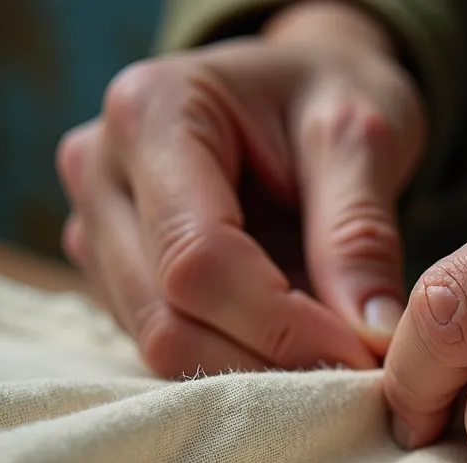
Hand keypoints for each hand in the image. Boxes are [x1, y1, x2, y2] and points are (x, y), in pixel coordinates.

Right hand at [56, 1, 423, 376]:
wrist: (300, 84)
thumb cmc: (329, 93)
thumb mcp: (363, 137)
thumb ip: (361, 234)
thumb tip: (372, 338)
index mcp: (150, 112)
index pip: (199, 257)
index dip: (282, 325)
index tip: (361, 355)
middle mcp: (99, 171)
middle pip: (165, 315)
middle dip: (266, 360)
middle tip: (354, 374)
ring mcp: (94, 228)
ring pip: (157, 344)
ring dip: (251, 371)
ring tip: (330, 357)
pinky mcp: (110, 273)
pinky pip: (161, 345)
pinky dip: (233, 362)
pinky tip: (291, 348)